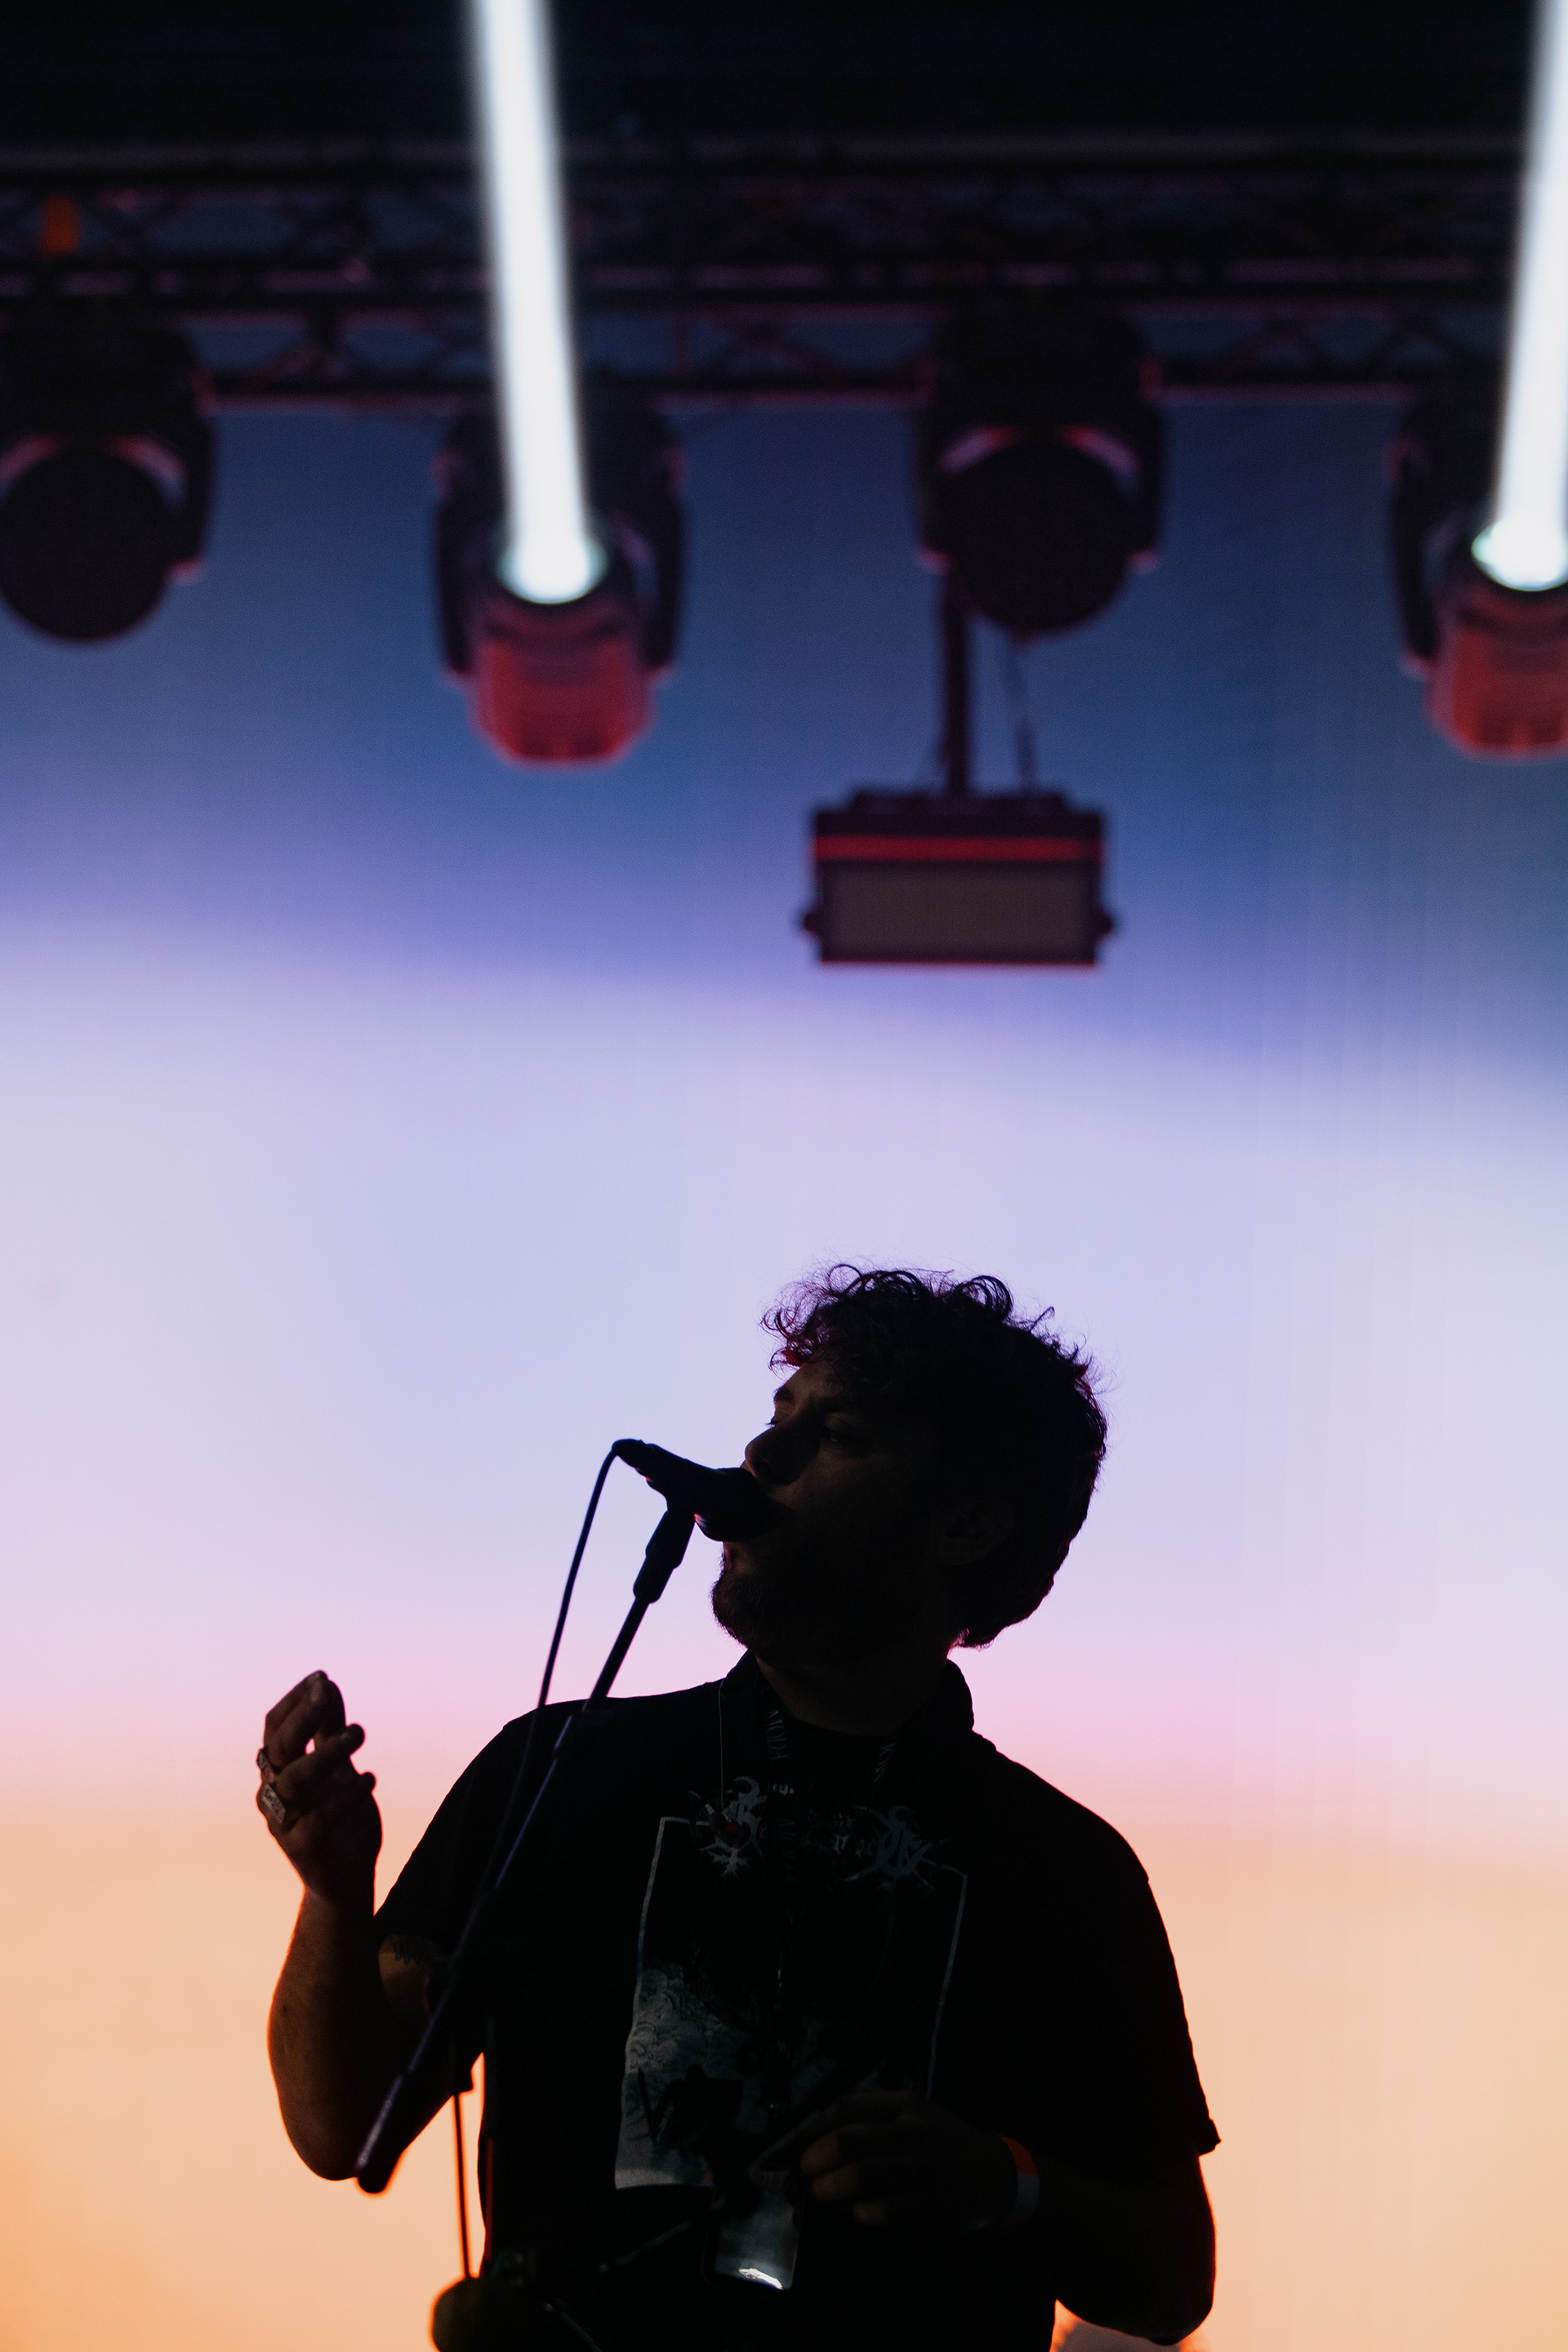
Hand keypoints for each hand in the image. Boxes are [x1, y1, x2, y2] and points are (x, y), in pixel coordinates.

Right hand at [256, 1670, 381, 1907]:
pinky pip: (319, 1819)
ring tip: (359, 1732)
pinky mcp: (302, 1847)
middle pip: (280, 1747)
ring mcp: (284, 1821)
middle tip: (329, 1690)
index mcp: (278, 1770)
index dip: (296, 1701)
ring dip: (327, 1752)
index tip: (322, 1677)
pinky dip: (344, 1798)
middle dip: (304, 1715)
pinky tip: (369, 1780)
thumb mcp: (338, 1767)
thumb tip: (327, 1684)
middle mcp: (274, 1792)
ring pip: (296, 1780)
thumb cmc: (340, 1818)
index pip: (275, 1727)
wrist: (345, 1879)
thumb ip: (328, 1730)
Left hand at [779, 2091, 1018, 2231]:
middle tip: (803, 2170)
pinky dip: (865, 2213)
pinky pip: (888, 2210)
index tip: (792, 2141)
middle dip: (818, 2156)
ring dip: (833, 2186)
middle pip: (852, 2139)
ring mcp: (924, 2168)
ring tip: (819, 2194)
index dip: (814, 2124)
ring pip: (866, 2175)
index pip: (848, 2106)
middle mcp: (913, 2131)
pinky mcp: (932, 2203)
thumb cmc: (941, 2143)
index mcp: (904, 2104)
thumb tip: (815, 2139)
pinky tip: (858, 2213)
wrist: (995, 2173)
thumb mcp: (913, 2118)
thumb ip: (873, 2123)